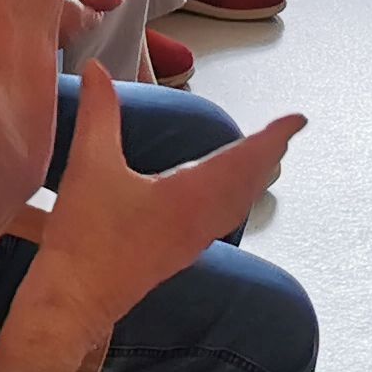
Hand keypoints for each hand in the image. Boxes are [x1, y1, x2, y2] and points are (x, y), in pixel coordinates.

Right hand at [31, 69, 302, 326]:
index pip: (245, 159)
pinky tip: (220, 198)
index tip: (298, 120)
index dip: (273, 136)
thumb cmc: (85, 238)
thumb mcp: (90, 166)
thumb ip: (98, 114)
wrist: (74, 301)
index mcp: (191, 197)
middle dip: (268, 156)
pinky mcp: (177, 254)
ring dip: (253, 179)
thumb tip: (96, 70)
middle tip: (285, 134)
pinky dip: (234, 199)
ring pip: (237, 205)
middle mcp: (202, 220)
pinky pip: (221, 220)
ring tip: (264, 161)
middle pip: (249, 184)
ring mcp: (192, 241)